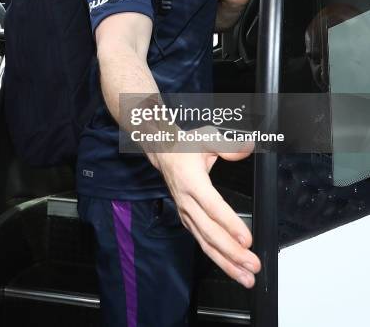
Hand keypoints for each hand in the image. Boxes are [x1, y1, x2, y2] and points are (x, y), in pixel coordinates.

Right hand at [149, 149, 260, 287]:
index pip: (213, 207)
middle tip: (252, 265)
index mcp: (192, 182)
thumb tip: (247, 149)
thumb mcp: (206, 138)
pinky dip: (217, 258)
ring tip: (246, 277)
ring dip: (226, 262)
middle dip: (232, 252)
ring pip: (205, 243)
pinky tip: (232, 268)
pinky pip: (202, 242)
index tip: (246, 240)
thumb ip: (227, 146)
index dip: (230, 225)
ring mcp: (186, 213)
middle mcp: (187, 201)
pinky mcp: (187, 220)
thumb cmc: (185, 146)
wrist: (162, 152)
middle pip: (210, 232)